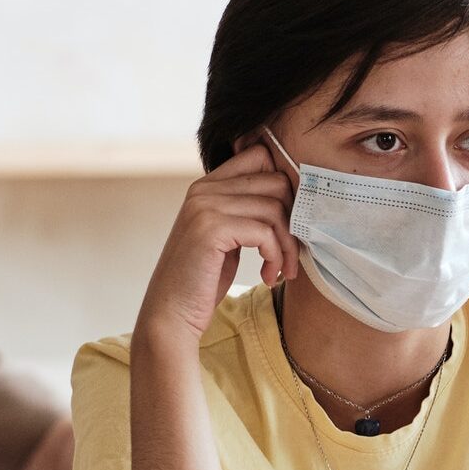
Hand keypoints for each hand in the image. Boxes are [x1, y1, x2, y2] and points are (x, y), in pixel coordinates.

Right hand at [136, 142, 299, 346]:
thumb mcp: (228, 237)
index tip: (289, 222)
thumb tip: (297, 197)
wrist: (171, 314)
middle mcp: (204, 189)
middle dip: (294, 220)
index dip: (287, 186)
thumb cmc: (204, 279)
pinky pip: (265, 231)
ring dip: (287, 245)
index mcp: (208, 185)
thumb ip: (248, 211)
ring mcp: (205, 206)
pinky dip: (276, 256)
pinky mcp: (210, 228)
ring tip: (281, 269)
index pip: (261, 155)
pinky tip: (268, 275)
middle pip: (277, 182)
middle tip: (289, 254)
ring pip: (276, 209)